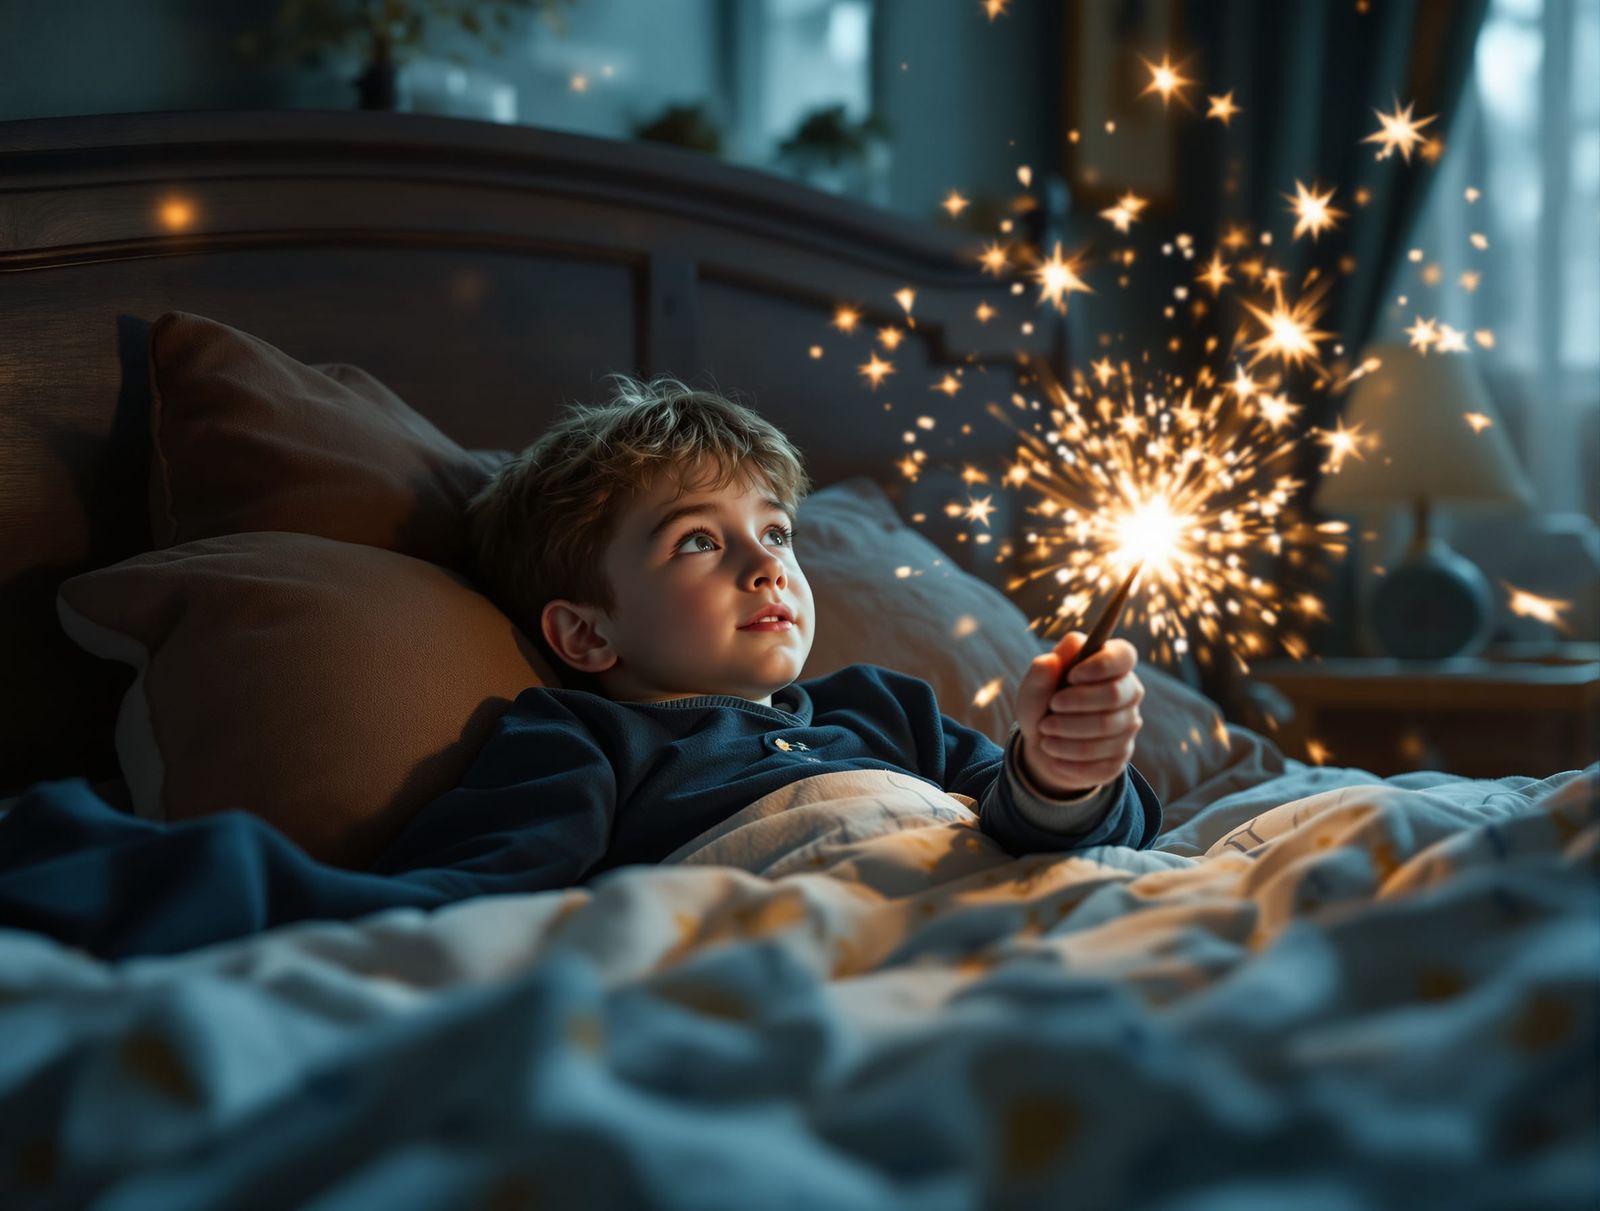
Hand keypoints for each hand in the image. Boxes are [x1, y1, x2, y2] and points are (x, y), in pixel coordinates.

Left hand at [1014, 632, 1143, 797]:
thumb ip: (1041, 671)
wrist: (1044, 744)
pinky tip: (1055, 754)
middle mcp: (1127, 693)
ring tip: (1045, 734)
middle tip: (1050, 709)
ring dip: (1066, 734)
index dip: (1100, 665)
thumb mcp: (1034, 686)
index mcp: (1110, 665)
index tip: (1071, 677)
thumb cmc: (1043, 705)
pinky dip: (1069, 759)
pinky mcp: (1121, 756)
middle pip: (1114, 694)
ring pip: (1105, 730)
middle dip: (1075, 703)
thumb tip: (1052, 661)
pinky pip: (1100, 761)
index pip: (1124, 656)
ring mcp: (1128, 726)